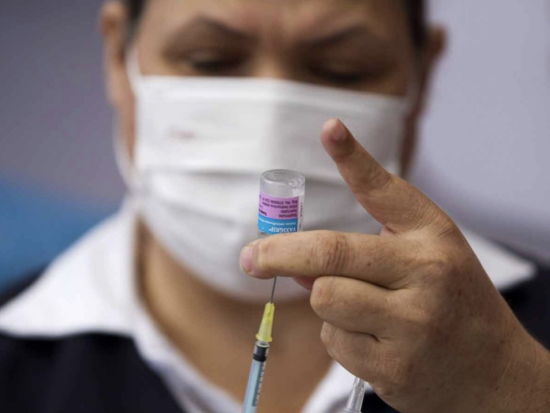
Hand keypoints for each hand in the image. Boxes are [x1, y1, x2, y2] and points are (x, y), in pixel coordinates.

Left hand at [240, 119, 549, 412]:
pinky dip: (340, 338)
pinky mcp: (394, 368)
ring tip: (362, 311)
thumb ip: (365, 250)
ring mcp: (412, 324)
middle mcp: (426, 274)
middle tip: (251, 256)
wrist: (493, 371)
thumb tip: (295, 265)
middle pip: (330, 254)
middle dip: (278, 253)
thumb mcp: (427, 259)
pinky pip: (334, 341)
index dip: (353, 157)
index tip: (329, 128)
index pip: (386, 191)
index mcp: (433, 237)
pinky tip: (375, 341)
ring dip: (325, 302)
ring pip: (324, 298)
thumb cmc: (451, 301)